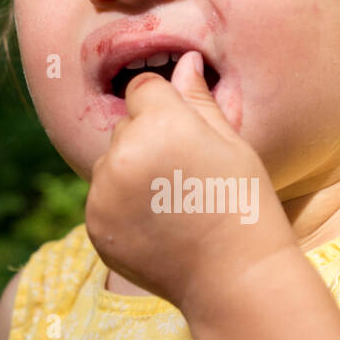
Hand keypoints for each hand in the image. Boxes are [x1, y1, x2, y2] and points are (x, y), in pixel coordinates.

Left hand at [85, 50, 296, 315]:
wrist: (234, 279)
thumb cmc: (244, 205)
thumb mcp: (232, 144)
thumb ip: (199, 100)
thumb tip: (186, 61)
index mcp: (160, 122)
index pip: (144, 88)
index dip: (166, 108)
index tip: (188, 137)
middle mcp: (122, 153)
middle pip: (125, 126)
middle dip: (148, 140)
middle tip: (187, 177)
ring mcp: (103, 192)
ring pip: (110, 163)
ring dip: (132, 174)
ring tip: (174, 205)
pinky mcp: (95, 224)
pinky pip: (103, 199)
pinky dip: (123, 208)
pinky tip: (158, 226)